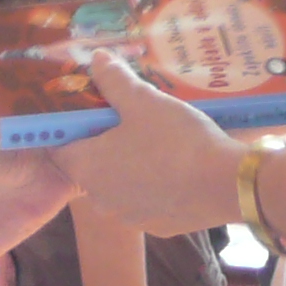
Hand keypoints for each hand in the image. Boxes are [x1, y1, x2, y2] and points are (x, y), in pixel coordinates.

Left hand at [50, 54, 248, 236]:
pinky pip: (144, 198)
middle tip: (125, 115)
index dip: (68, 126)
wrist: (226, 185)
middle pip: (90, 163)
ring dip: (128, 162)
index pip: (59, 147)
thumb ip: (114, 80)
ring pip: (118, 182)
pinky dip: (152, 182)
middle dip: (103, 140)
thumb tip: (95, 59)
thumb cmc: (176, 140)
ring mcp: (129, 217)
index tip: (84, 109)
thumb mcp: (142, 101)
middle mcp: (101, 198)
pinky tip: (174, 163)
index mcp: (88, 167)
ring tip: (153, 136)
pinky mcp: (157, 226)